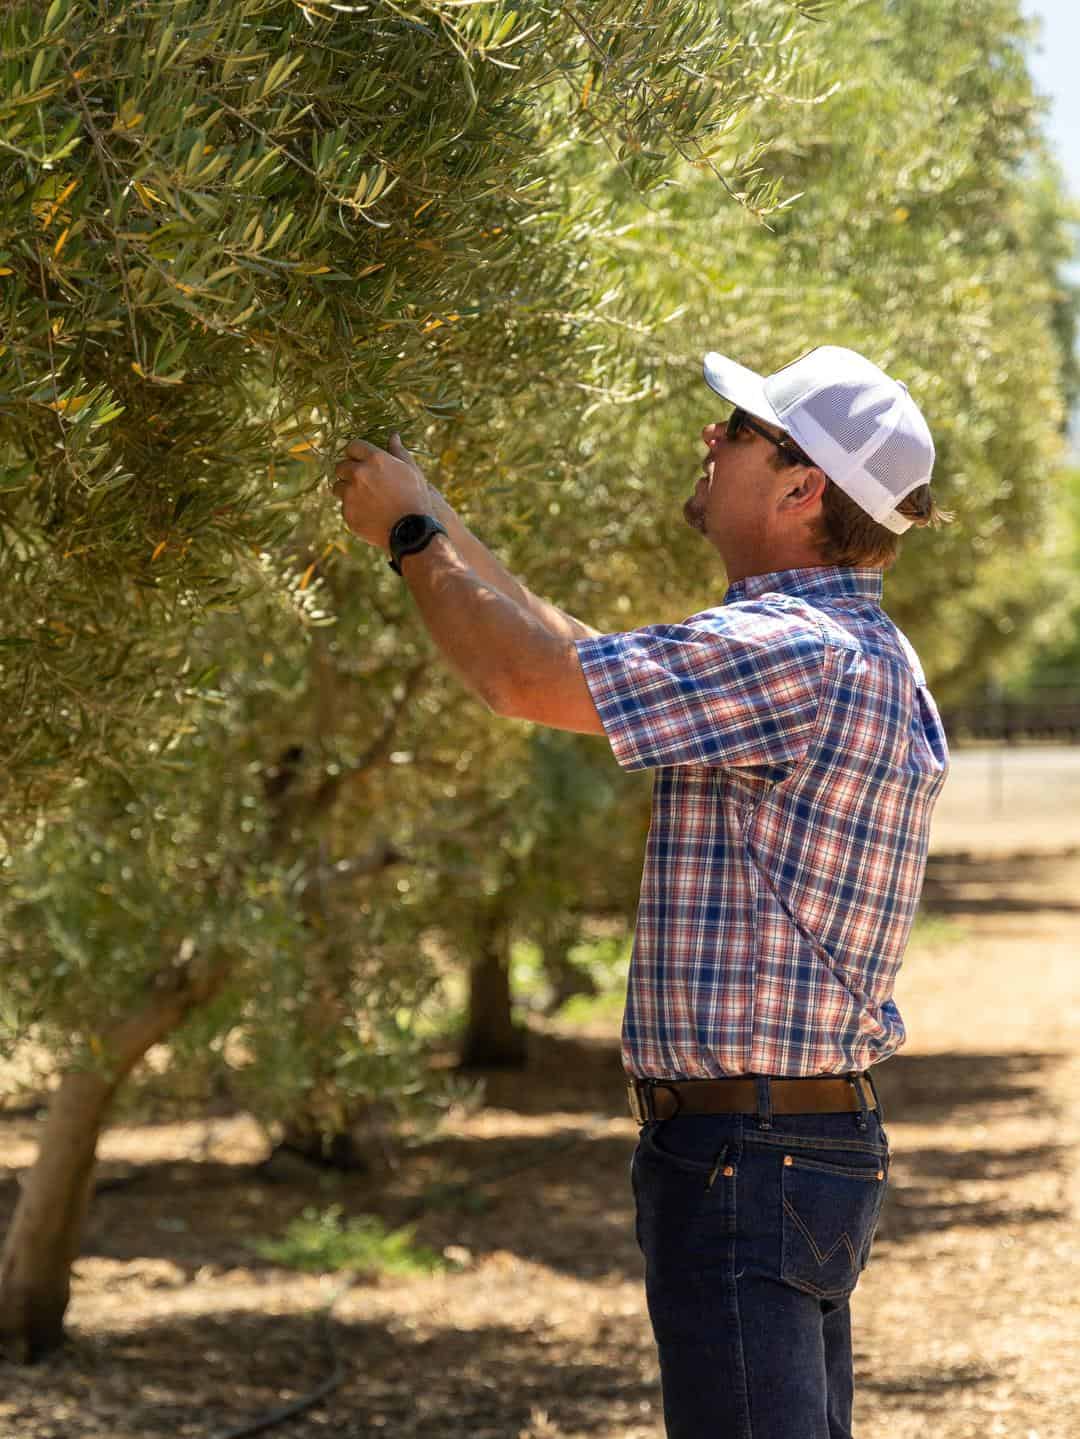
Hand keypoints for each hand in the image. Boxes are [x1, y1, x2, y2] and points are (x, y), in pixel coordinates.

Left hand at [331, 434, 432, 548]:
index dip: (356, 454)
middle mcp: (359, 474)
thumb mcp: (411, 471)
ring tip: (364, 499)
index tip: (360, 461)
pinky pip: (344, 507)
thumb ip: (399, 452)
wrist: (411, 531)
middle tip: (361, 482)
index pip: (353, 446)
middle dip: (348, 472)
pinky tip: (368, 514)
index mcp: (375, 459)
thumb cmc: (416, 498)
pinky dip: (353, 509)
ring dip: (346, 490)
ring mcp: (351, 494)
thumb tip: (393, 436)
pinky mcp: (347, 513)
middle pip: (341, 466)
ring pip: (337, 487)